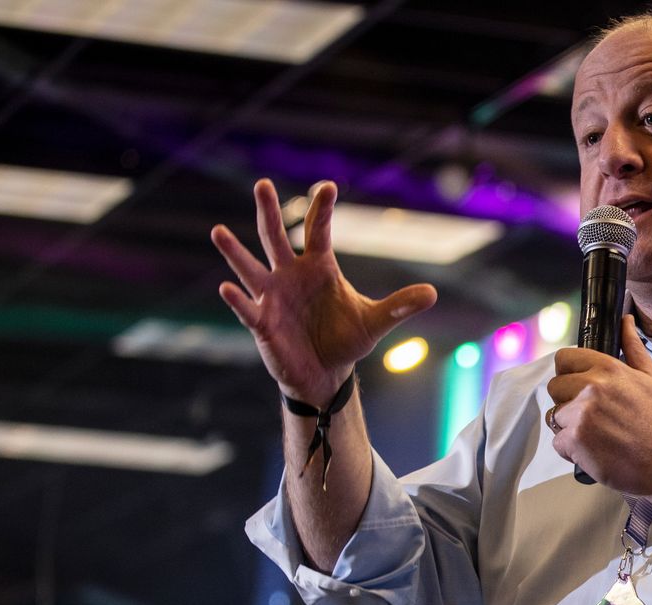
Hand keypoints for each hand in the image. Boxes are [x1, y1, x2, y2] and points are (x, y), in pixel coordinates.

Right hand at [211, 179, 436, 404]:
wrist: (325, 372)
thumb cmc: (345, 339)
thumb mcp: (375, 322)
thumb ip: (399, 305)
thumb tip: (433, 293)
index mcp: (318, 267)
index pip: (319, 231)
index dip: (322, 209)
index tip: (328, 185)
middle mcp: (290, 275)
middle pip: (276, 237)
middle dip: (270, 211)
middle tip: (262, 184)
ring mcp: (272, 297)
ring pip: (250, 269)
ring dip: (235, 252)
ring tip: (218, 231)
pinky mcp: (261, 322)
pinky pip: (247, 309)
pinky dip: (238, 300)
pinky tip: (227, 289)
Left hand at [548, 315, 651, 494]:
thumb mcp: (650, 378)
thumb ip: (632, 347)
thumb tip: (625, 320)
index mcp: (607, 369)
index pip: (564, 359)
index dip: (568, 373)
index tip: (578, 386)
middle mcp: (591, 388)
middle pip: (555, 388)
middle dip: (568, 402)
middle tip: (593, 416)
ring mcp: (581, 414)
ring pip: (556, 417)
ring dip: (570, 427)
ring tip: (597, 435)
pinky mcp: (575, 440)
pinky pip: (558, 442)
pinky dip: (573, 450)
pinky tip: (595, 450)